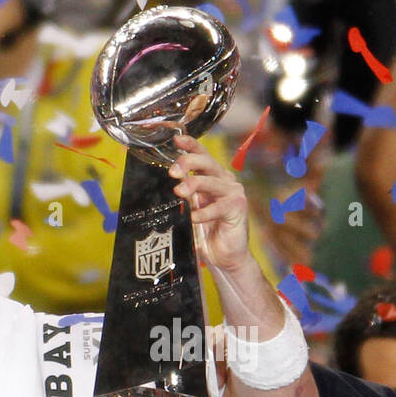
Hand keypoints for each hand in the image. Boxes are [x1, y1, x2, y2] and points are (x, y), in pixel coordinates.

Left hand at [168, 134, 250, 274]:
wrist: (224, 256)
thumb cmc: (205, 233)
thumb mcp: (188, 211)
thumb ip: (181, 198)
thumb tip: (157, 187)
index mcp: (212, 177)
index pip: (201, 156)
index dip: (190, 145)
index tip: (176, 140)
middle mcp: (224, 181)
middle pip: (207, 163)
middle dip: (188, 162)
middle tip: (173, 171)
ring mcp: (233, 193)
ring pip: (212, 182)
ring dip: (194, 184)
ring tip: (179, 191)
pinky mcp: (238, 208)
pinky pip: (219, 207)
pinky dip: (205, 212)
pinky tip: (194, 217)